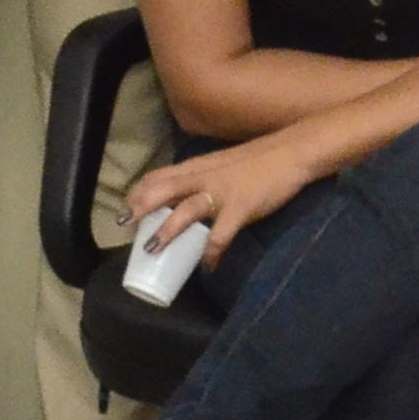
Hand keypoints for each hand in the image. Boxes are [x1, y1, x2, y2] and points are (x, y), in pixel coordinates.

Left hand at [124, 134, 317, 266]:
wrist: (293, 152)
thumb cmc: (261, 160)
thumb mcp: (224, 164)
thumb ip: (206, 177)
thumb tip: (193, 197)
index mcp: (198, 166)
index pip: (159, 175)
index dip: (139, 191)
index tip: (127, 207)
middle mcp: (203, 177)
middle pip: (163, 190)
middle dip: (141, 208)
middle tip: (125, 226)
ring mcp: (222, 192)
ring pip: (186, 211)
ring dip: (166, 231)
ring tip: (152, 250)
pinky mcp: (241, 208)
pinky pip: (221, 235)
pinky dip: (211, 253)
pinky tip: (208, 267)